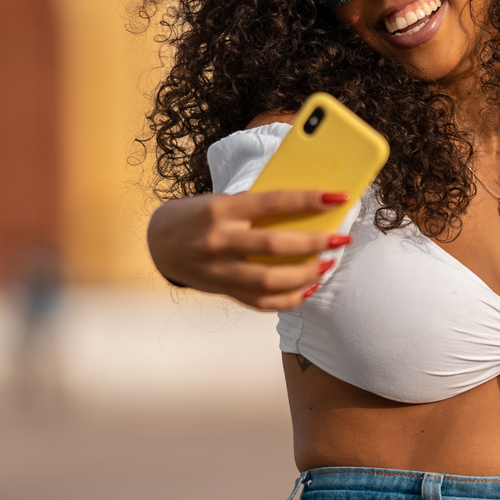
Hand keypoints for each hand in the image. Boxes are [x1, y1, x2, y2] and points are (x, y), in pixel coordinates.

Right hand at [147, 190, 351, 310]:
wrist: (159, 241)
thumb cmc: (201, 215)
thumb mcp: (223, 201)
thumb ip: (257, 208)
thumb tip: (309, 211)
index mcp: (221, 209)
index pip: (272, 202)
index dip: (308, 200)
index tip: (337, 197)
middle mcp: (218, 240)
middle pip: (275, 245)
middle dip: (314, 243)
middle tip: (340, 239)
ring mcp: (219, 270)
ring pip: (270, 280)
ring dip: (306, 275)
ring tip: (327, 265)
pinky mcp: (222, 290)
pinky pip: (261, 302)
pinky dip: (290, 299)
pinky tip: (309, 288)